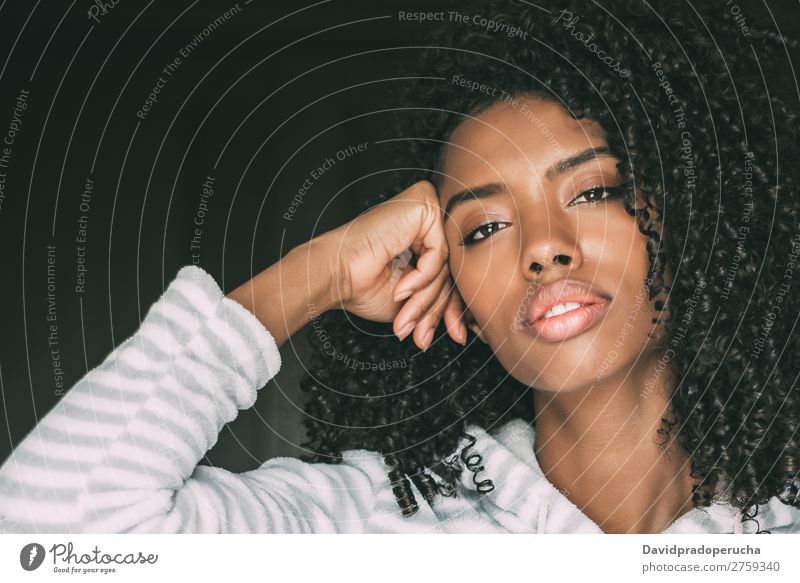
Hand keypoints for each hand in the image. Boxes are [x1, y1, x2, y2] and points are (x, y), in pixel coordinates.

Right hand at [319, 180, 466, 350]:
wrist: (334, 274)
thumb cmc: (363, 284)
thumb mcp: (413, 300)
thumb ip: (439, 302)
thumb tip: (465, 329)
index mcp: (425, 236)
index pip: (451, 273)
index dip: (452, 308)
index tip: (455, 335)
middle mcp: (429, 218)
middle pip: (451, 269)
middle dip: (437, 309)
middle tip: (423, 336)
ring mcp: (428, 208)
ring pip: (447, 264)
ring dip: (425, 299)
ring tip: (405, 318)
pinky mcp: (423, 205)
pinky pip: (439, 251)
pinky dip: (422, 277)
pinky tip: (401, 288)